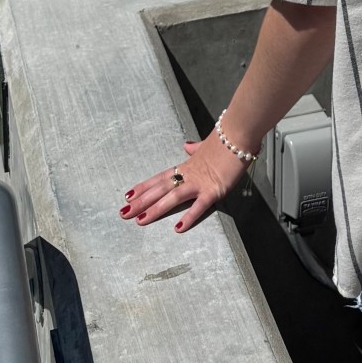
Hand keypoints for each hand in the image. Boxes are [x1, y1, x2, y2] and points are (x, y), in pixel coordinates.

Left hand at [119, 134, 247, 234]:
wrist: (238, 135)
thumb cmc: (224, 139)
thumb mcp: (205, 144)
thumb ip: (195, 148)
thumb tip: (187, 146)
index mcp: (186, 166)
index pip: (160, 178)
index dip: (144, 187)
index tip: (128, 195)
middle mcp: (188, 175)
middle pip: (160, 189)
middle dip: (141, 202)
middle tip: (123, 213)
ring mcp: (200, 183)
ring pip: (172, 197)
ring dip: (155, 209)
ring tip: (140, 220)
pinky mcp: (213, 190)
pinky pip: (199, 206)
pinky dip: (188, 217)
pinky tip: (177, 227)